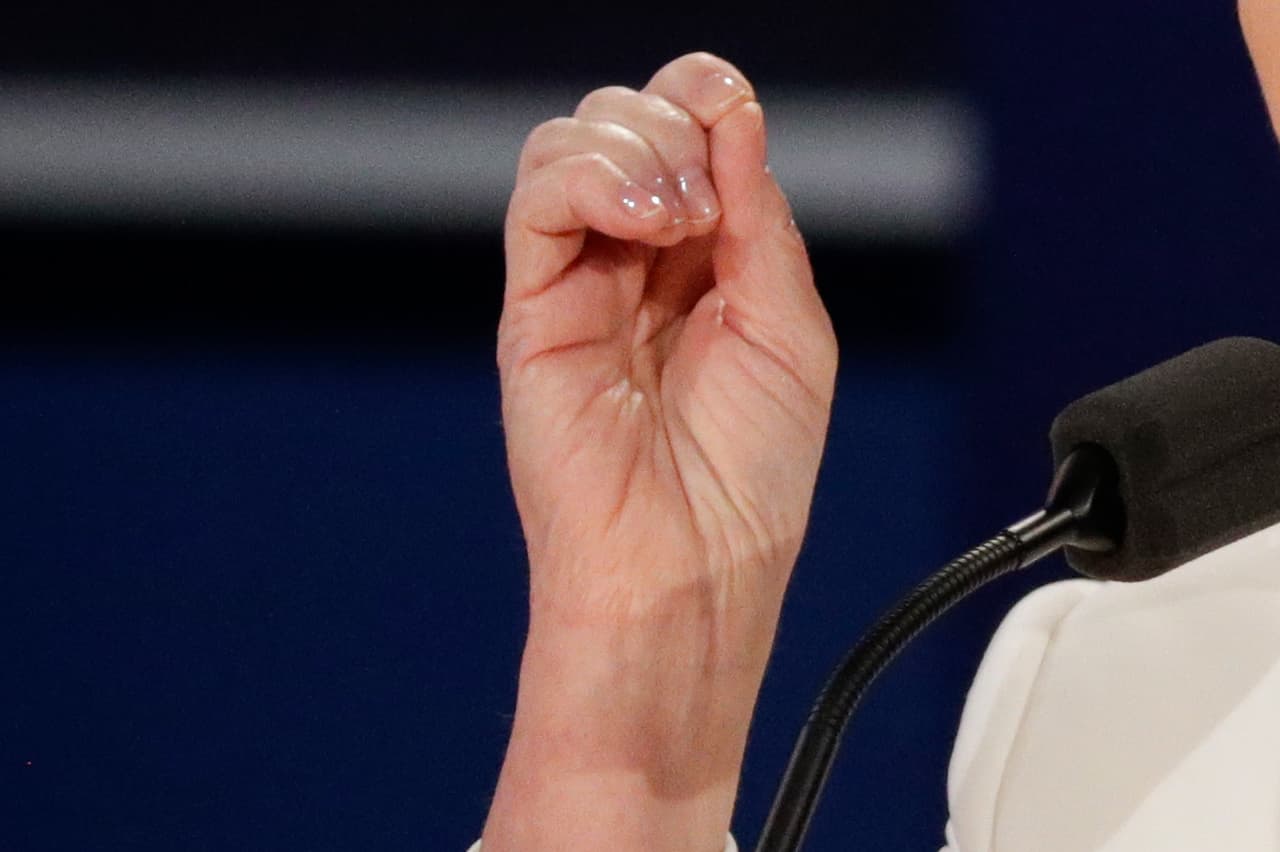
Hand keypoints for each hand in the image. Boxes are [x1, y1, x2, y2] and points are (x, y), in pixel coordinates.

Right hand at [484, 52, 837, 850]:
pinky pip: (539, 198)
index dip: (707, 105)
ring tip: (680, 222)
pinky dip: (593, 177)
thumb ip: (758, 219)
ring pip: (572, 145)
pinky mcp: (532, 307)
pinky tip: (646, 222)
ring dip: (637, 151)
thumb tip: (733, 116)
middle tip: (709, 203)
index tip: (732, 111)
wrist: (688, 565)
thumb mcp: (788, 327)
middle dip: (674, 127)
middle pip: (627, 125)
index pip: (689, 143)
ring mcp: (579, 284)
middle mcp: (636, 267)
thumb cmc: (747, 477)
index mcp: (704, 269)